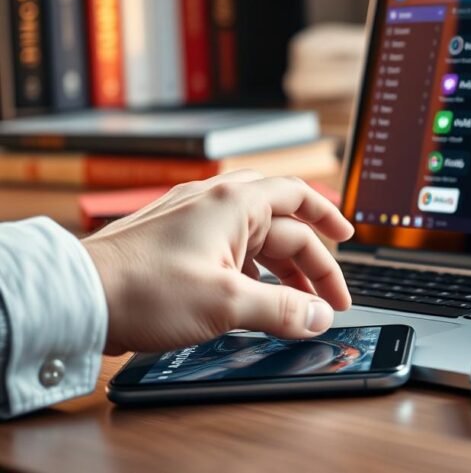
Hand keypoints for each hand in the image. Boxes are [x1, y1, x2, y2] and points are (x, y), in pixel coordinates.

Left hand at [82, 171, 354, 354]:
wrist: (77, 297)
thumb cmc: (145, 289)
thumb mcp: (228, 303)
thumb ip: (283, 309)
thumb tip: (319, 317)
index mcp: (234, 203)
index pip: (299, 197)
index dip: (329, 219)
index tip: (348, 241)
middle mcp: (214, 202)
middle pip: (281, 223)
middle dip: (310, 261)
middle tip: (327, 297)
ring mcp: (190, 220)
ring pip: (254, 238)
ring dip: (281, 270)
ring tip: (294, 305)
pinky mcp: (173, 242)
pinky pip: (227, 250)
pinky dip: (249, 271)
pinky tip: (250, 298)